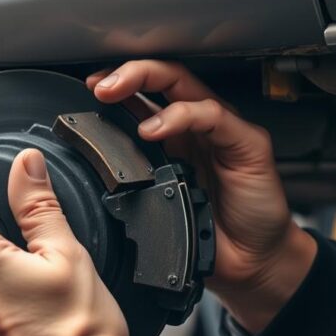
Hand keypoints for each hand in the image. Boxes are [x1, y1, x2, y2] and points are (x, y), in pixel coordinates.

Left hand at [89, 61, 316, 333]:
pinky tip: (154, 129)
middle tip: (98, 85)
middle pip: (163, 77)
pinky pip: (213, 116)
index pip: (146, 92)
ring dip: (144, 82)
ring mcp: (223, 131)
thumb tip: (86, 166)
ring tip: (114, 94)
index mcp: (175, 135)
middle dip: (126, 73)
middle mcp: (198, 126)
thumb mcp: (151, 200)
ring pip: (184, 85)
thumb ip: (128, 176)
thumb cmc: (205, 232)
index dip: (117, 83)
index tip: (88, 87)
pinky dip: (180, 116)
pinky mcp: (248, 143)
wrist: (249, 263)